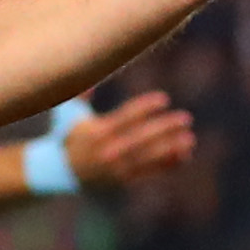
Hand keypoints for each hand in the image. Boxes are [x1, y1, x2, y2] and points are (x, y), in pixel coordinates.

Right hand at [63, 92, 195, 188]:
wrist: (60, 172)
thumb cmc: (69, 135)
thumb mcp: (69, 112)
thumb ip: (81, 92)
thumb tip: (89, 69)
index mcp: (97, 132)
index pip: (126, 117)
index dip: (146, 107)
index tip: (164, 99)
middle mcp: (107, 151)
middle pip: (141, 138)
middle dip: (165, 128)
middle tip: (186, 118)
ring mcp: (116, 168)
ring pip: (148, 157)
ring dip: (171, 148)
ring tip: (190, 139)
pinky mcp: (122, 180)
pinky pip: (149, 172)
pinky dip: (167, 164)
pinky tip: (184, 155)